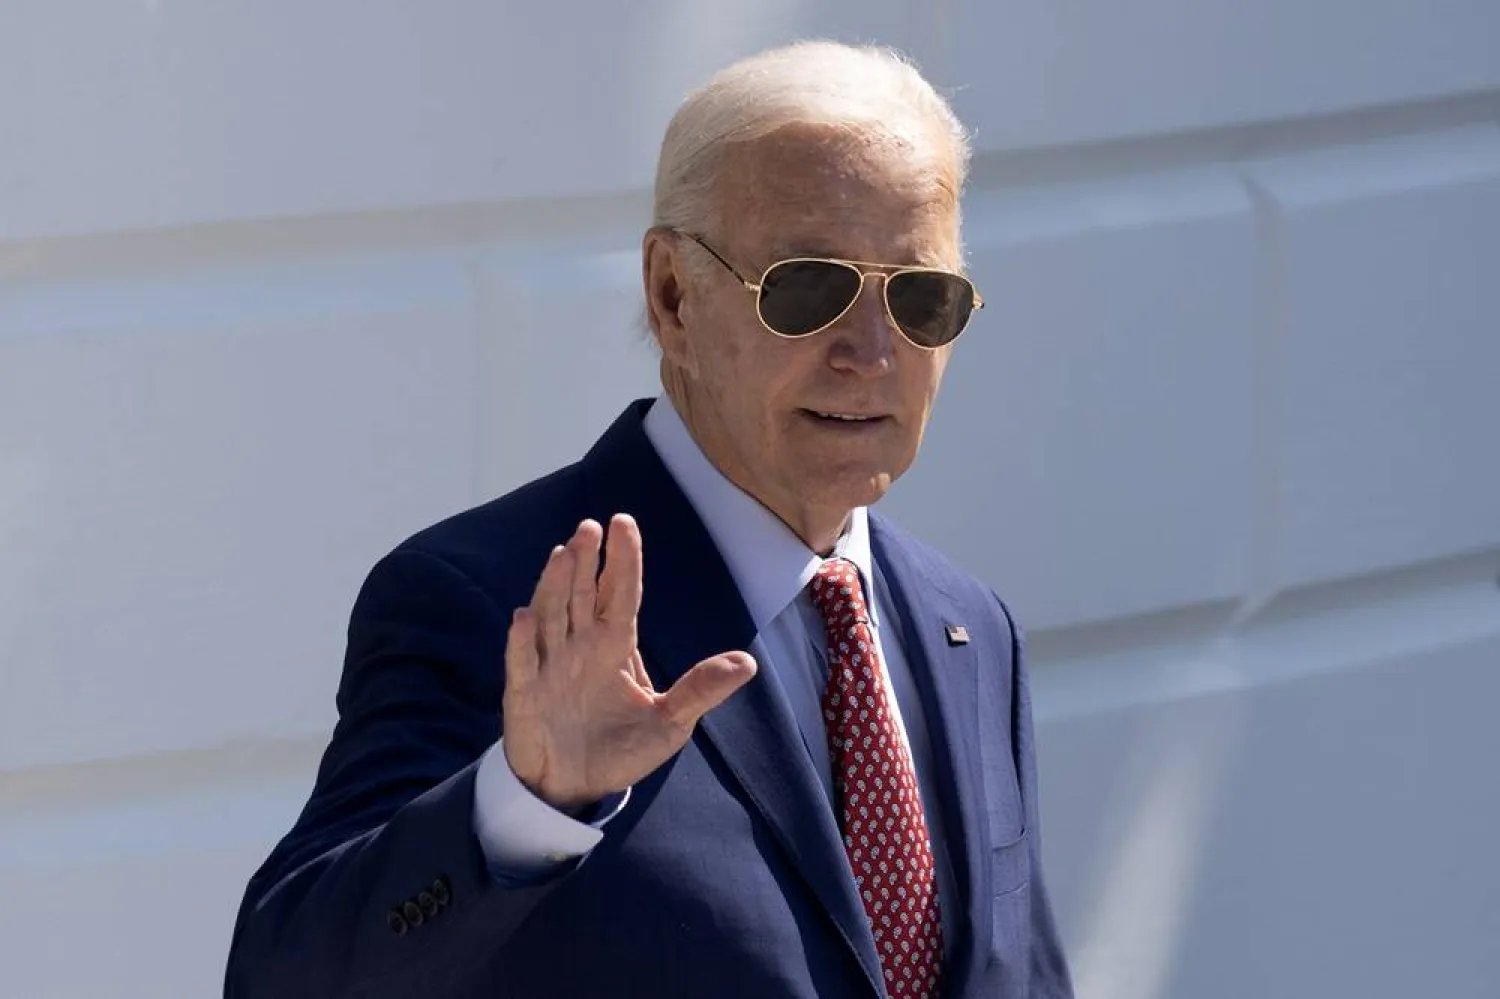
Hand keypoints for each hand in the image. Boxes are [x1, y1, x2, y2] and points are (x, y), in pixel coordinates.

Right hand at [501, 514, 756, 812]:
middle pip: (581, 595)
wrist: (576, 789)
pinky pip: (523, 665)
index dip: (621, 559)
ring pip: (551, 617)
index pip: (620, 594)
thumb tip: (748, 663)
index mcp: (615, 646)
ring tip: (562, 554)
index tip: (622, 522)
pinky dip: (522, 643)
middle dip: (584, 562)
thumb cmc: (621, 749)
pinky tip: (525, 617)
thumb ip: (700, 690)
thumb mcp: (670, 722)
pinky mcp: (525, 697)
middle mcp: (580, 647)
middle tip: (589, 527)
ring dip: (553, 587)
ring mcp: (550, 668)